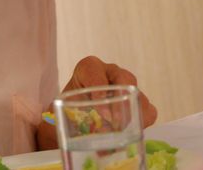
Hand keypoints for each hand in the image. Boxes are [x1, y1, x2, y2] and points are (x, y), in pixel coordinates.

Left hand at [37, 56, 157, 150]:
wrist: (74, 126)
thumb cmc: (65, 117)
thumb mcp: (57, 116)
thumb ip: (57, 121)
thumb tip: (54, 134)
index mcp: (87, 71)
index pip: (92, 67)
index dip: (96, 81)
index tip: (97, 102)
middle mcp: (110, 75)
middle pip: (123, 77)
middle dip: (120, 100)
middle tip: (114, 122)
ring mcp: (126, 90)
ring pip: (138, 95)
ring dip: (133, 114)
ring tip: (123, 134)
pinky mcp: (137, 106)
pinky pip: (148, 110)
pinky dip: (142, 123)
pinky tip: (131, 135)